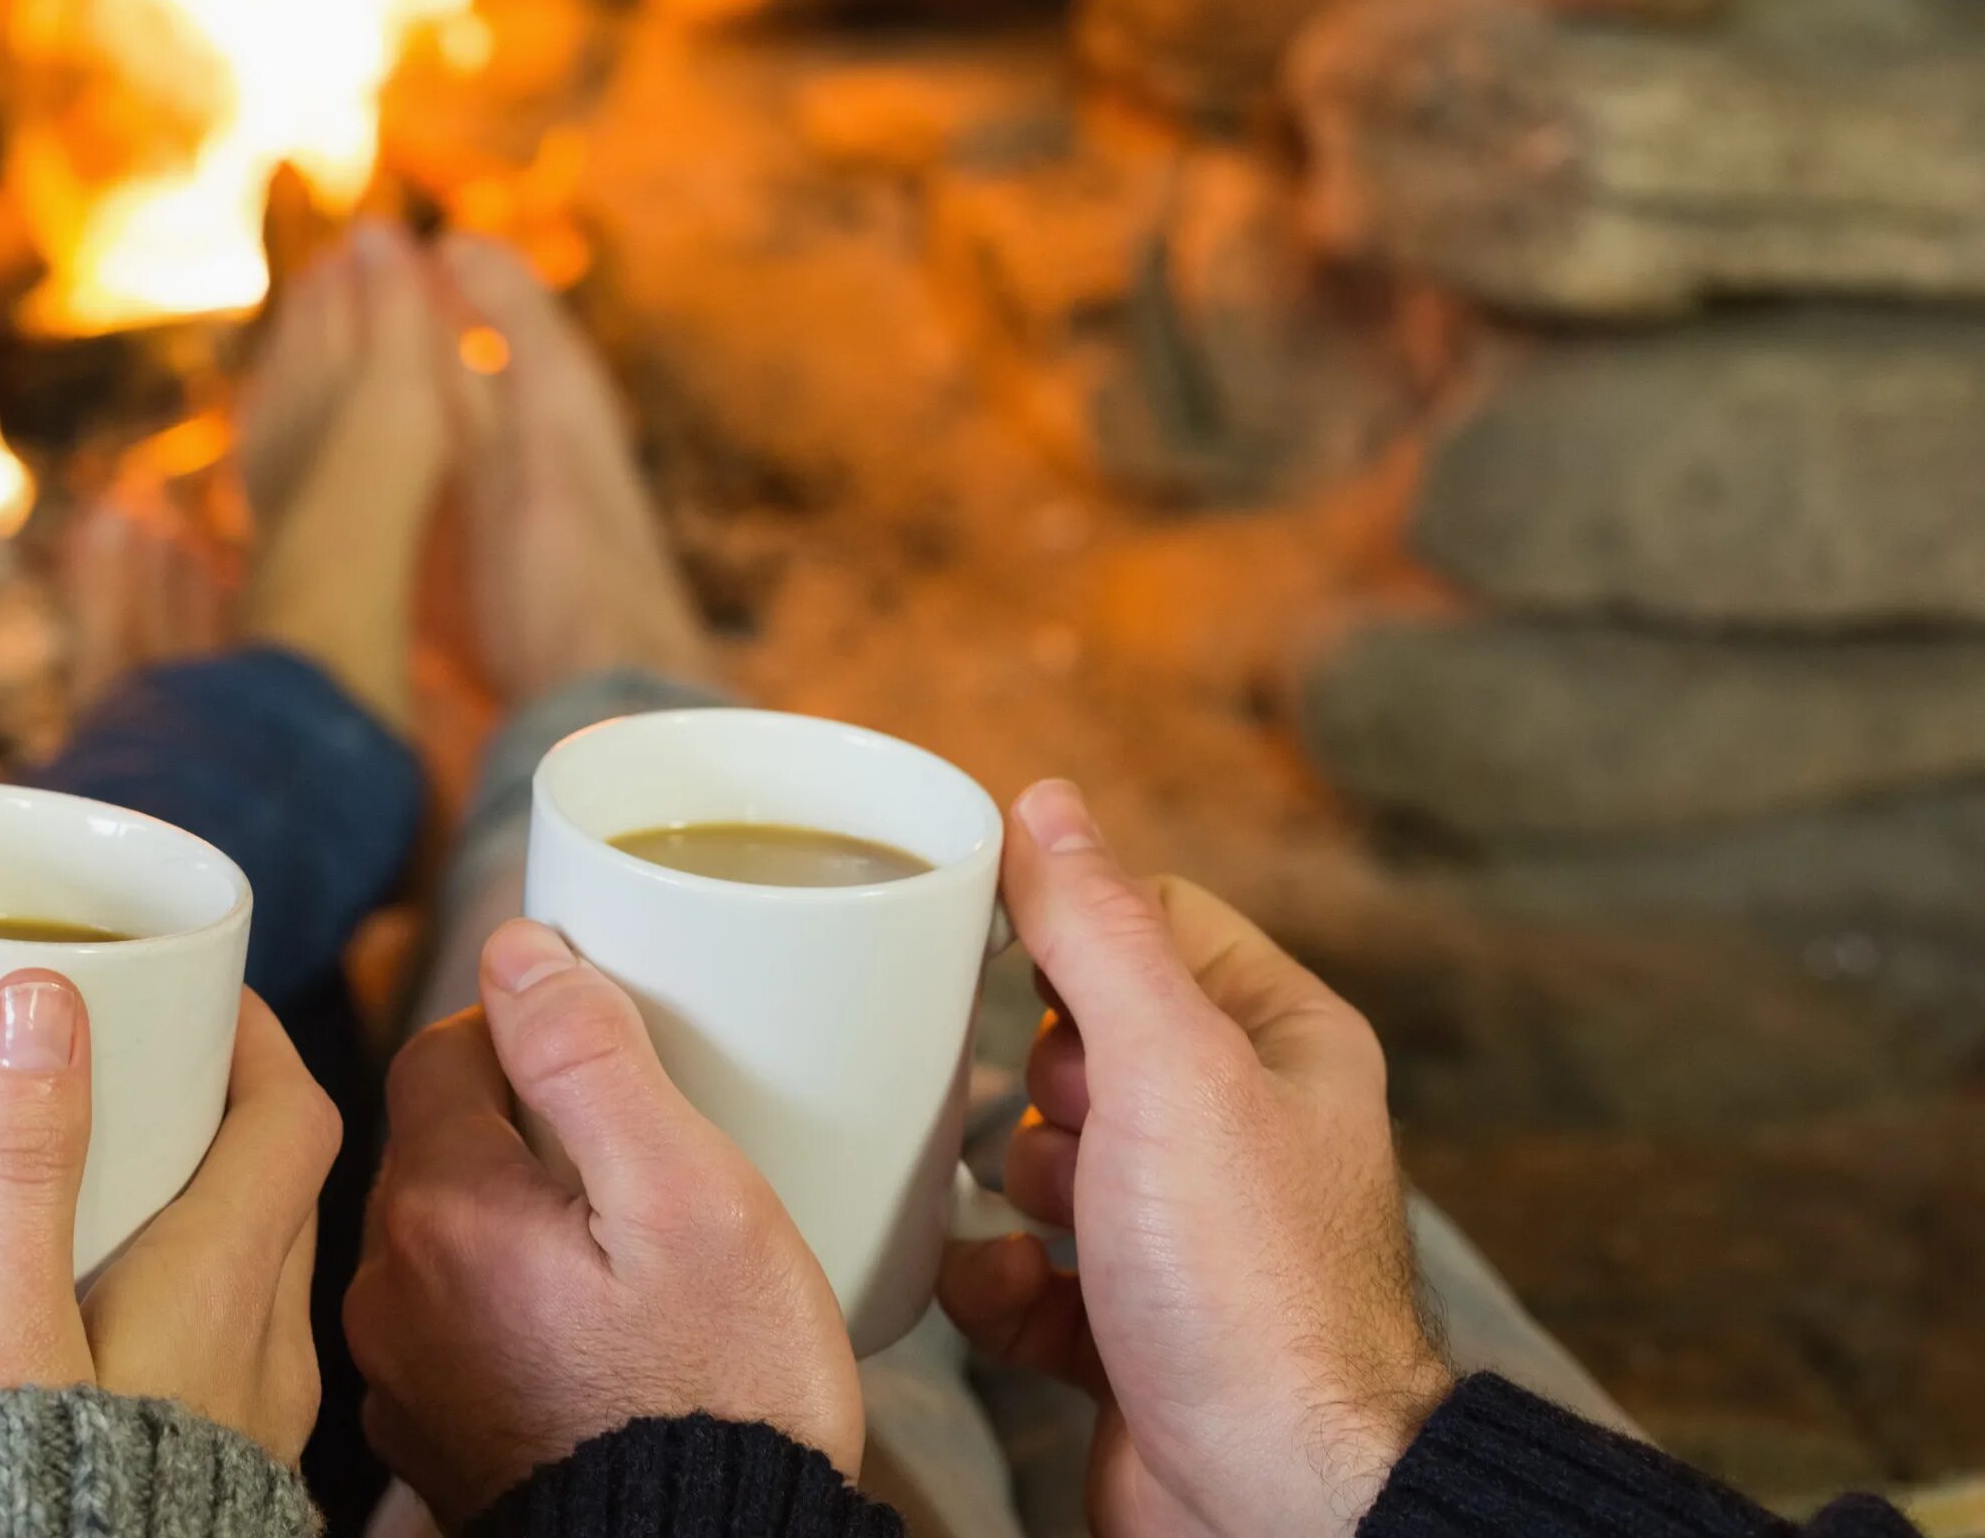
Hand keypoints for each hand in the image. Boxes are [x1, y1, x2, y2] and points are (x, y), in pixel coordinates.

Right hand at [0, 977, 339, 1461]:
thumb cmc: (40, 1512)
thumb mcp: (4, 1334)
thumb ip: (19, 1171)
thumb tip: (39, 1007)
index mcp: (228, 1290)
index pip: (293, 1116)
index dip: (254, 1039)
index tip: (195, 995)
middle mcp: (266, 1354)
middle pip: (279, 1189)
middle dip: (218, 1113)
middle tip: (130, 1077)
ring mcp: (254, 1425)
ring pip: (255, 1278)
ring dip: (201, 1216)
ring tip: (99, 1190)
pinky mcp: (221, 1476)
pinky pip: (227, 1357)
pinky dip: (183, 1306)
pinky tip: (95, 1326)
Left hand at [345, 919, 862, 1523]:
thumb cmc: (722, 1394)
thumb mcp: (689, 1197)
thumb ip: (590, 1058)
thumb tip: (515, 951)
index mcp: (443, 1211)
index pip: (442, 1050)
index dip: (528, 1033)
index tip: (606, 1061)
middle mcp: (391, 1291)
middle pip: (436, 1143)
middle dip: (521, 1128)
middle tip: (633, 1160)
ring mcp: (403, 1375)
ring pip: (443, 1234)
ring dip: (511, 1219)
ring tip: (619, 1252)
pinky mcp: (432, 1438)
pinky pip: (452, 1324)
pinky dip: (504, 1307)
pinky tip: (588, 1334)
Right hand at [941, 781, 1450, 1537]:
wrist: (1279, 1506)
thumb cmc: (1253, 1290)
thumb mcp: (1169, 1070)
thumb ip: (1099, 931)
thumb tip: (1045, 803)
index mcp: (1281, 1044)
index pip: (1154, 920)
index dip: (1068, 929)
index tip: (990, 944)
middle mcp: (1243, 1132)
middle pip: (1087, 1040)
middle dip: (1037, 1079)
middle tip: (1060, 1118)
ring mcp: (1187, 1237)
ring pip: (1049, 1159)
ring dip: (1011, 1184)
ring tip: (1038, 1214)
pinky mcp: (1131, 1331)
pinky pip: (1026, 1273)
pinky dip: (998, 1283)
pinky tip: (1003, 1293)